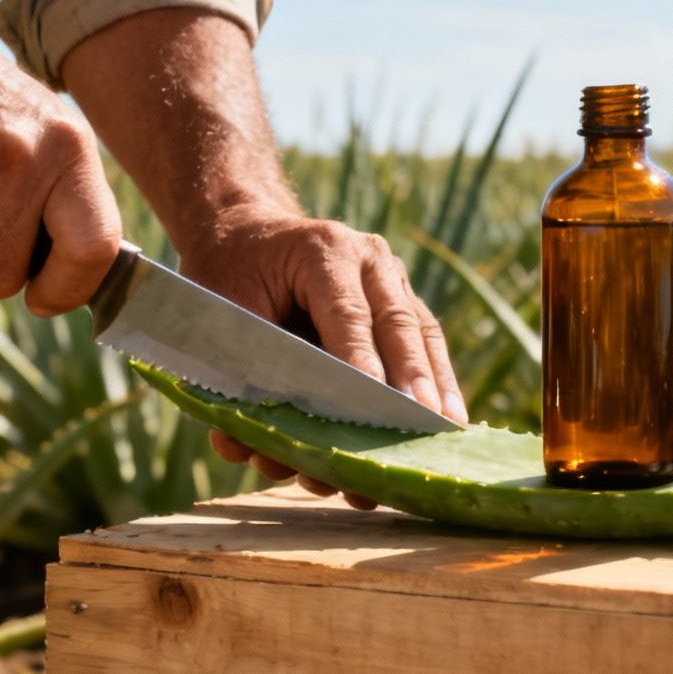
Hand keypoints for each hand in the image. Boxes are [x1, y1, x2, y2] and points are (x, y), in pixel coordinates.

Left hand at [185, 206, 467, 507]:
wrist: (242, 232)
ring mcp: (388, 274)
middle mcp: (365, 256)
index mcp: (318, 249)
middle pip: (397, 322)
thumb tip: (255, 441)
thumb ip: (248, 363)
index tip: (375, 403)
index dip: (361, 361)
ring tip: (448, 426)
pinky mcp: (399, 295)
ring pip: (421, 330)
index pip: (346, 314)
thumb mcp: (223, 310)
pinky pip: (424, 337)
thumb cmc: (226, 275)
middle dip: (412, 377)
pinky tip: (450, 413)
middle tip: (424, 421)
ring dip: (436, 383)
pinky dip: (436, 376)